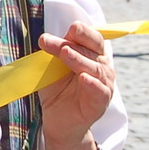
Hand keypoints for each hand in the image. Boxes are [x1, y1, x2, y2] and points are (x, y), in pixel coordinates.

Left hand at [37, 20, 115, 144]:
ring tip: (65, 53)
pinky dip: (92, 84)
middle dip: (72, 44)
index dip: (82, 32)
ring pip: (95, 69)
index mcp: (92, 55)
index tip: (69, 28)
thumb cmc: (58, 90)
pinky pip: (100, 92)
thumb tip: (44, 38)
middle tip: (51, 41)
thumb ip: (53, 53)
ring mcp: (104, 86)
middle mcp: (102, 68)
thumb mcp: (52, 68)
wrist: (59, 121)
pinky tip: (84, 78)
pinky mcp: (100, 103)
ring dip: (79, 60)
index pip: (93, 38)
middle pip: (91, 51)